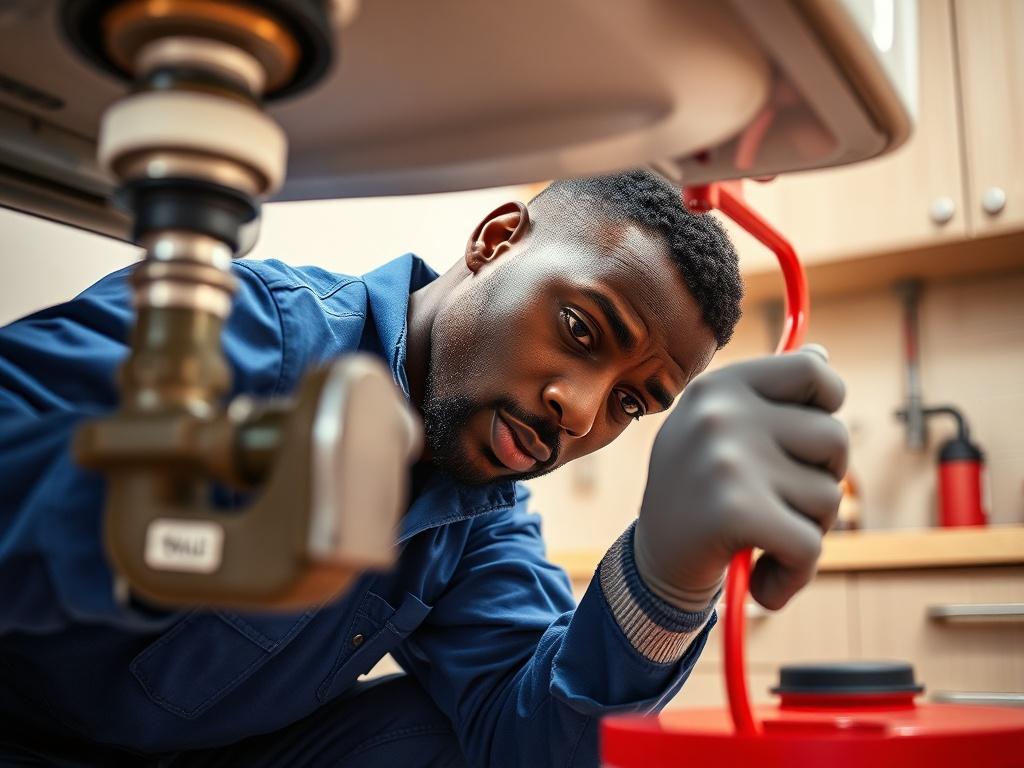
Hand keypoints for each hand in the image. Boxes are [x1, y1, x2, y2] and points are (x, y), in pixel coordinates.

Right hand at [634, 346, 847, 611]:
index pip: (813, 371)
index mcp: (719, 387)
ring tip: (763, 538)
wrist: (650, 566)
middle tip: (780, 503)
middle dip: (822, 481)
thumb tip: (822, 354)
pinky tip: (766, 580)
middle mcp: (721, 414)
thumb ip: (769, 396)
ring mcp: (727, 460)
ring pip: (828, 496)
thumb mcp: (722, 432)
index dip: (829, 406)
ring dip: (808, 529)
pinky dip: (796, 573)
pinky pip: (809, 545)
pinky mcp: (736, 511)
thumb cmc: (698, 496)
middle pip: (834, 439)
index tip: (809, 440)